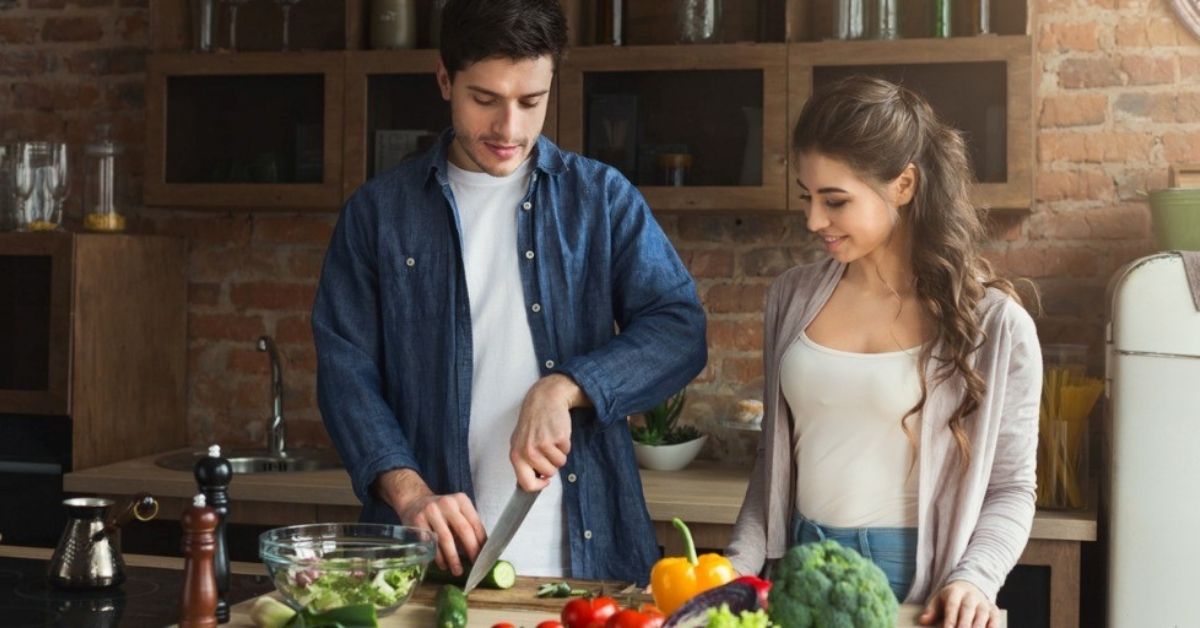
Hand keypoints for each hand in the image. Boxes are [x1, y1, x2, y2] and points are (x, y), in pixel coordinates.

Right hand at [375, 468, 485, 575]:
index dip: (481, 541)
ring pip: (446, 538)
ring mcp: (431, 511)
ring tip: (458, 571)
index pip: (475, 523)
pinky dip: (438, 557)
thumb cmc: (441, 512)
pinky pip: (430, 542)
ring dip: (453, 558)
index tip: (484, 556)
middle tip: (475, 565)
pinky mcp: (418, 520)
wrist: (414, 501)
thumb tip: (481, 551)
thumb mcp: (456, 512)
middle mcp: (447, 503)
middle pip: (463, 529)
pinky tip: (443, 565)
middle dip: (471, 550)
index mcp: (461, 500)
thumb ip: (468, 527)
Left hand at [510, 374, 586, 491]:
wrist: (544, 400)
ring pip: (560, 464)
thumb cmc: (532, 422)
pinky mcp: (558, 437)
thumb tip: (532, 482)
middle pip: (548, 473)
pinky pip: (567, 451)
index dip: (538, 486)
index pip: (526, 484)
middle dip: (552, 465)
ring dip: (559, 454)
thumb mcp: (520, 442)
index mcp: (516, 455)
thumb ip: (524, 462)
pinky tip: (557, 433)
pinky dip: (565, 444)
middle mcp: (528, 451)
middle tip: (547, 449)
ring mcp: (543, 444)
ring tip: (551, 439)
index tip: (544, 481)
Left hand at [919, 580, 1002, 627]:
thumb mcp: (939, 599)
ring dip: (977, 627)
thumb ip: (931, 610)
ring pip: (982, 615)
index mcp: (955, 592)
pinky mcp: (993, 610)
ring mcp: (983, 603)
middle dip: (964, 625)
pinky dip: (992, 627)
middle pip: (968, 610)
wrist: (970, 587)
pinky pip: (995, 619)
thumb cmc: (951, 598)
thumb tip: (923, 620)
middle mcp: (971, 596)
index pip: (952, 605)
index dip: (950, 619)